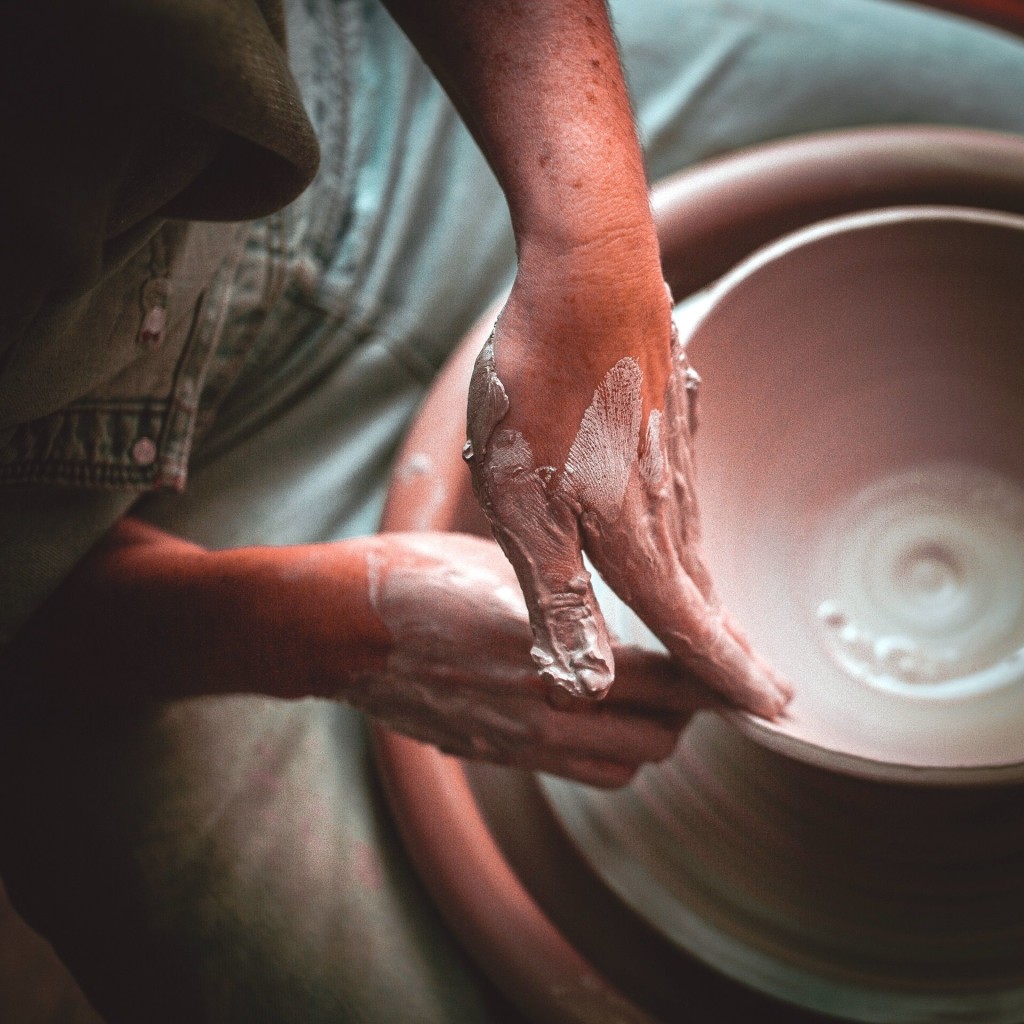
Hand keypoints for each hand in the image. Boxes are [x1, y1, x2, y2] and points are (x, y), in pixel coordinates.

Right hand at [353, 533, 716, 787]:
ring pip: (621, 767)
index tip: (743, 671)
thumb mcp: (502, 565)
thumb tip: (616, 603)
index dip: (715, 679)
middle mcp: (543, 713)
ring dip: (648, 736)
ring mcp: (517, 744)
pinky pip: (573, 771)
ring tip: (649, 695)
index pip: (668, 682)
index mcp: (553, 654)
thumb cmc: (414, 576)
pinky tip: (592, 709)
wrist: (339, 630)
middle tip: (696, 672)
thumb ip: (567, 598)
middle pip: (659, 739)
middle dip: (690, 711)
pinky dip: (602, 749)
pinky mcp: (493, 757)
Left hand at [464, 267, 791, 716]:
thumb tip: (586, 691)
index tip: (774, 714)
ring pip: (692, 544)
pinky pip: (681, 491)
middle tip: (771, 688)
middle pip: (704, 595)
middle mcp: (665, 507)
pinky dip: (690, 528)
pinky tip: (686, 522)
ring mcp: (669, 458)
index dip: (729, 679)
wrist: (585, 279)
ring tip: (723, 621)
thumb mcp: (526, 510)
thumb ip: (556, 601)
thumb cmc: (545, 393)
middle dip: (733, 649)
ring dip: (711, 592)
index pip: (692, 632)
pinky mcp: (662, 419)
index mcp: (634, 542)